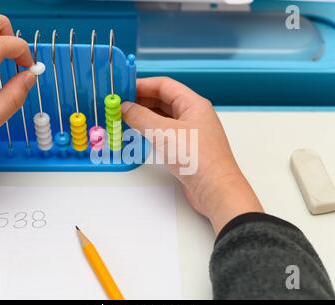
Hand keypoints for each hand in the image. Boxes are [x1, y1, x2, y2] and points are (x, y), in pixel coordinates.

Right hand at [121, 77, 263, 233]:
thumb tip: (125, 108)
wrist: (215, 189)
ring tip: (124, 118)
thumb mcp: (164, 133)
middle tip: (120, 105)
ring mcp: (190, 133)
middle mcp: (193, 116)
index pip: (164, 85)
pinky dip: (150, 131)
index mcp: (193, 104)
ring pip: (163, 118)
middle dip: (141, 101)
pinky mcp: (186, 149)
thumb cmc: (198, 158)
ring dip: (144, 117)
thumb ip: (141, 117)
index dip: (142, 85)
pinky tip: (139, 134)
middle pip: (163, 100)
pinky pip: (164, 133)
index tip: (123, 88)